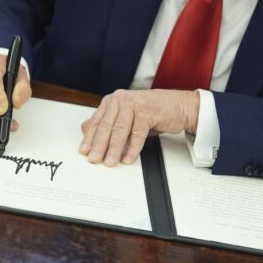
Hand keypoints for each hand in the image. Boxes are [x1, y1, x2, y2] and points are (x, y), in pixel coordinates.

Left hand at [79, 89, 199, 165]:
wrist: (178, 105)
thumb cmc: (151, 111)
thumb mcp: (125, 117)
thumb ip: (106, 122)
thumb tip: (85, 129)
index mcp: (113, 101)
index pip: (97, 121)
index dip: (89, 138)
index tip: (84, 151)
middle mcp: (121, 100)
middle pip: (107, 126)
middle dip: (99, 145)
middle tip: (94, 159)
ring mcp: (134, 104)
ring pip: (120, 130)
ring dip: (114, 149)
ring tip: (110, 162)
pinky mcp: (147, 111)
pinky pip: (137, 134)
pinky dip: (132, 148)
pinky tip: (128, 158)